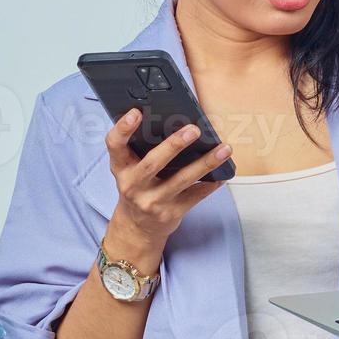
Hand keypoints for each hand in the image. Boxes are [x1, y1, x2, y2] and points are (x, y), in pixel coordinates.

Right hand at [106, 107, 231, 245]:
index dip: (123, 128)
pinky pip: (195, 195)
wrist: (138, 226)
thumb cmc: (139, 186)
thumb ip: (143, 148)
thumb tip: (176, 121)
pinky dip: (211, 183)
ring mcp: (152, 201)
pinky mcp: (171, 213)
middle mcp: (132, 185)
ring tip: (224, 149)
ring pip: (181, 179)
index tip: (136, 112)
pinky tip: (224, 172)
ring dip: (205, 163)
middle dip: (174, 145)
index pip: (114, 144)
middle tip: (194, 129)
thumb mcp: (130, 168)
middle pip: (153, 162)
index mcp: (121, 167)